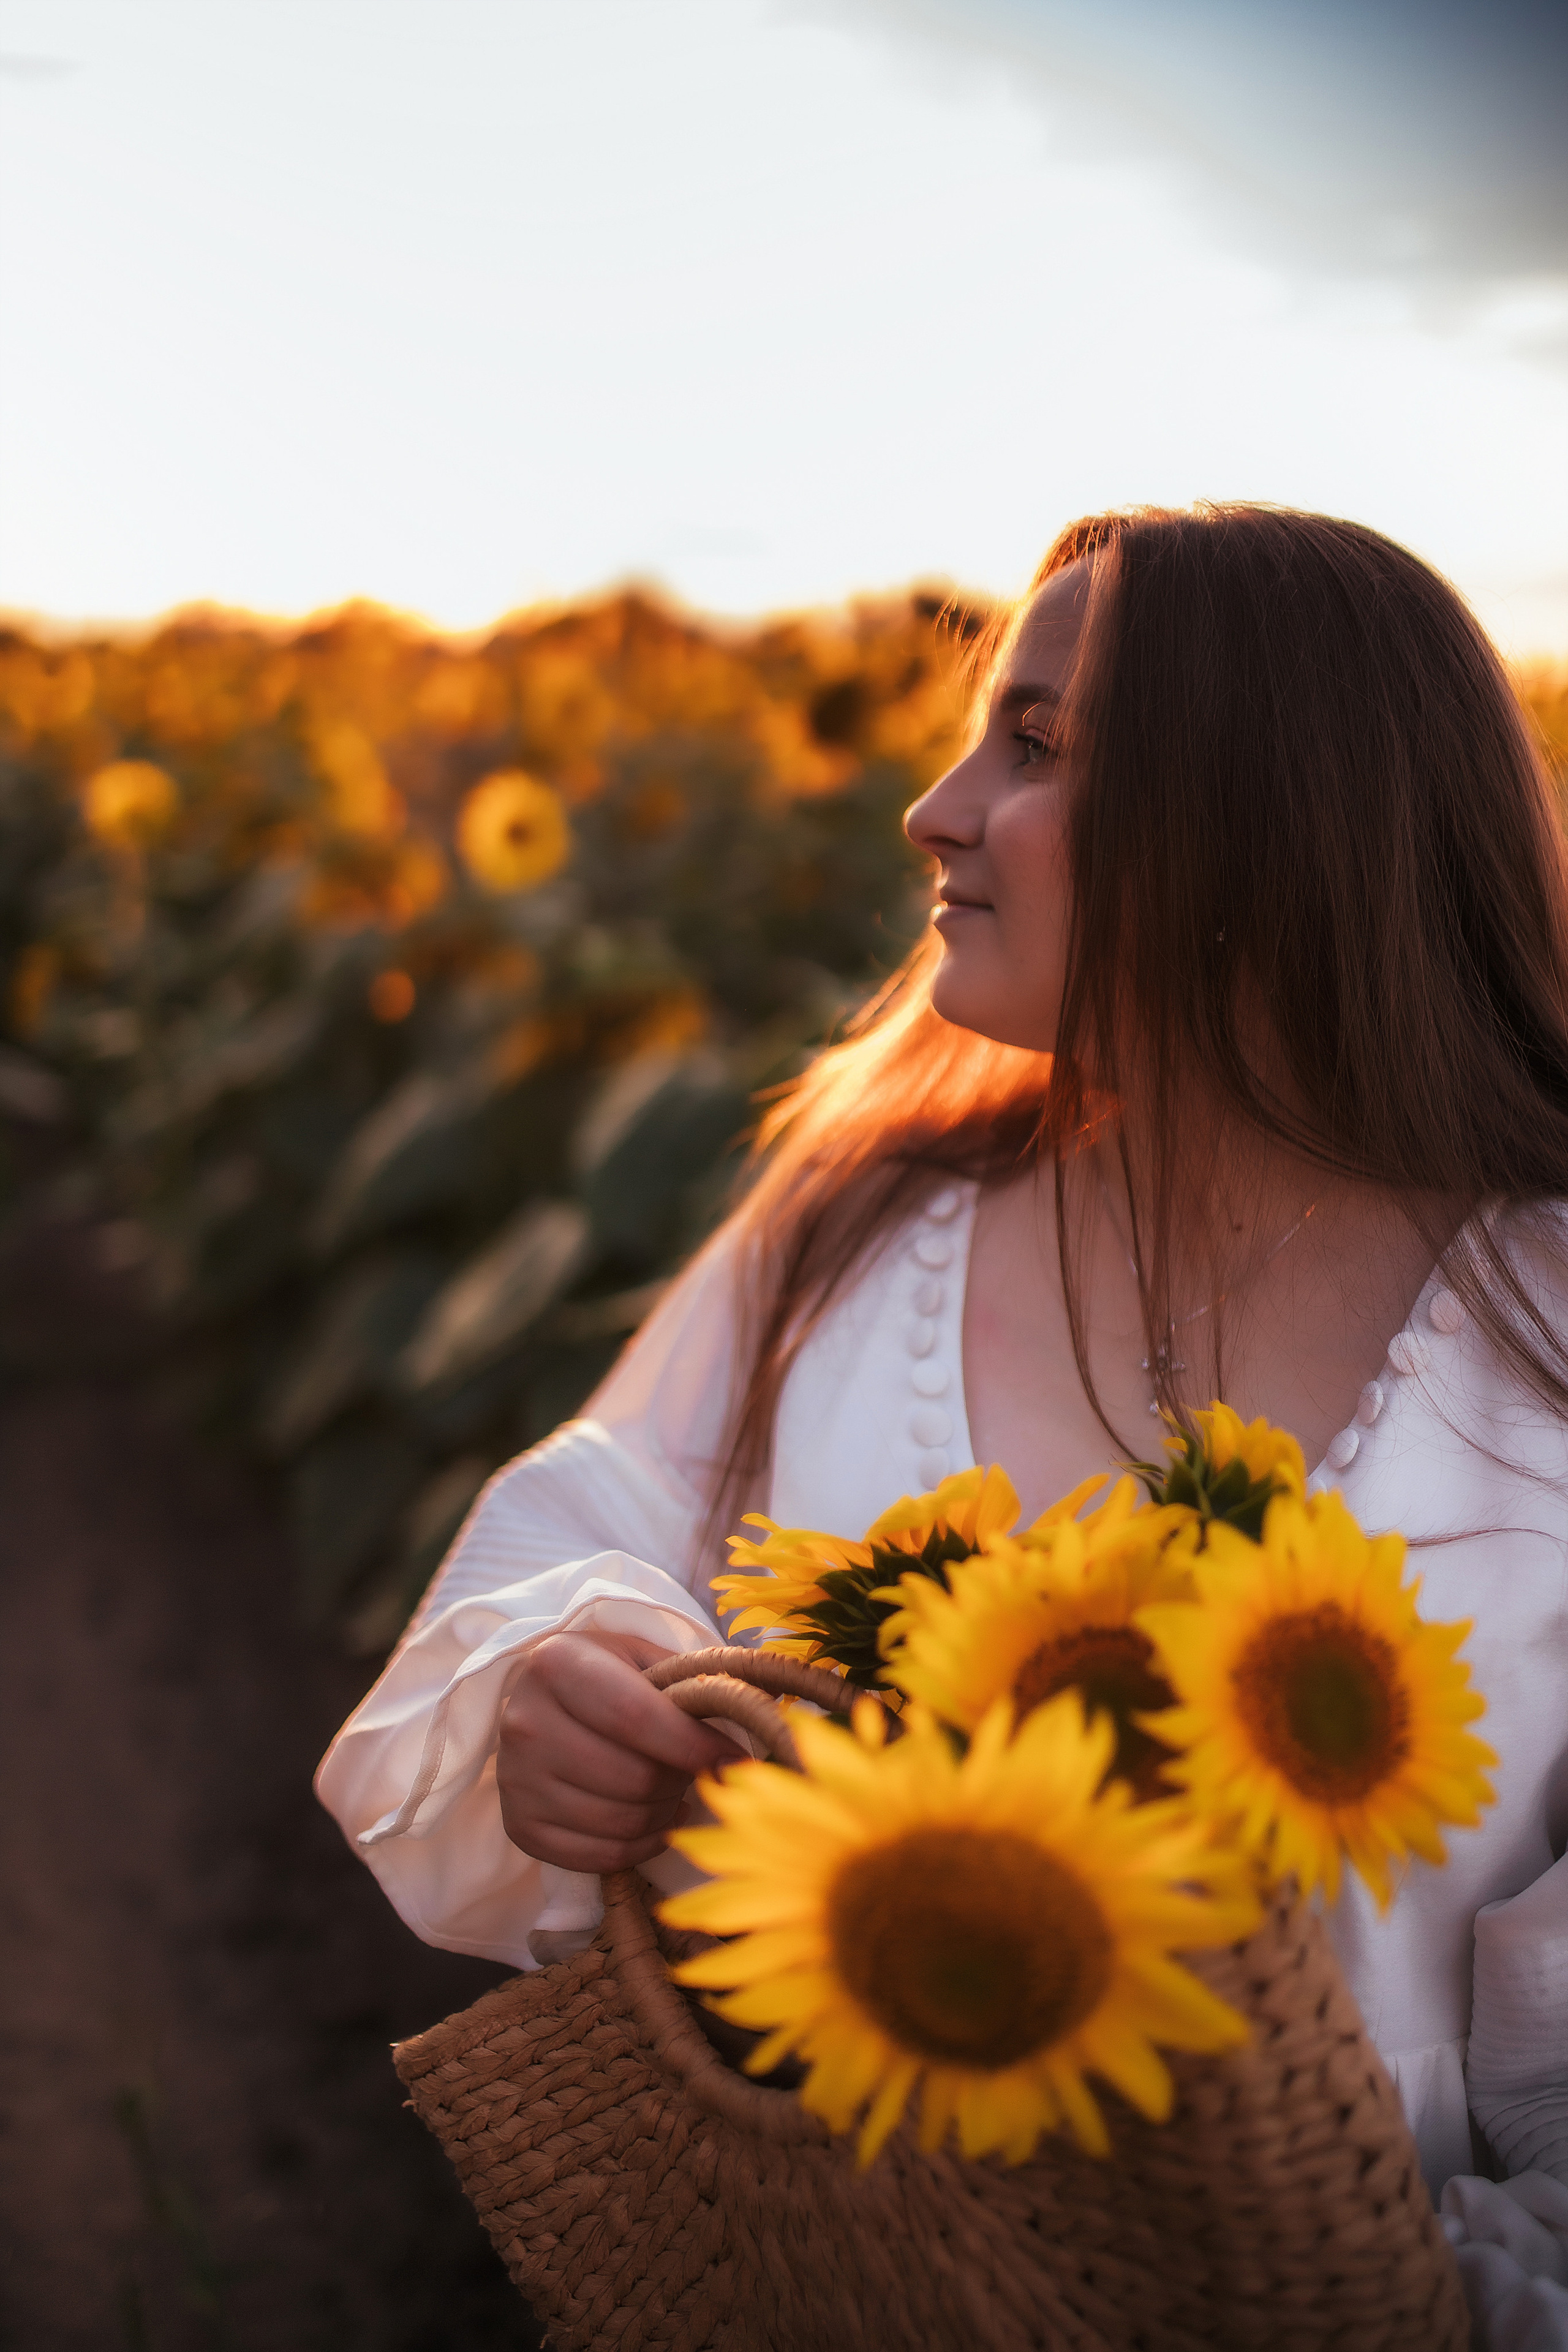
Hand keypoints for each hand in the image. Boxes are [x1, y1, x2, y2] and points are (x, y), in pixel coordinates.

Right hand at [497, 1631, 738, 1873]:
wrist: (539, 1701)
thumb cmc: (603, 1673)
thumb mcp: (639, 1655)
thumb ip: (687, 1682)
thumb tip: (750, 1722)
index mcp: (556, 1664)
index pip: (636, 1718)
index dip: (694, 1745)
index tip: (737, 1758)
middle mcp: (524, 1722)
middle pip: (633, 1778)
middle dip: (680, 1780)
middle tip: (693, 1771)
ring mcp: (516, 1780)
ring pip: (620, 1822)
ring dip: (664, 1813)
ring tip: (672, 1792)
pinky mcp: (519, 1826)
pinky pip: (600, 1856)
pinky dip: (640, 1845)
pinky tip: (651, 1820)